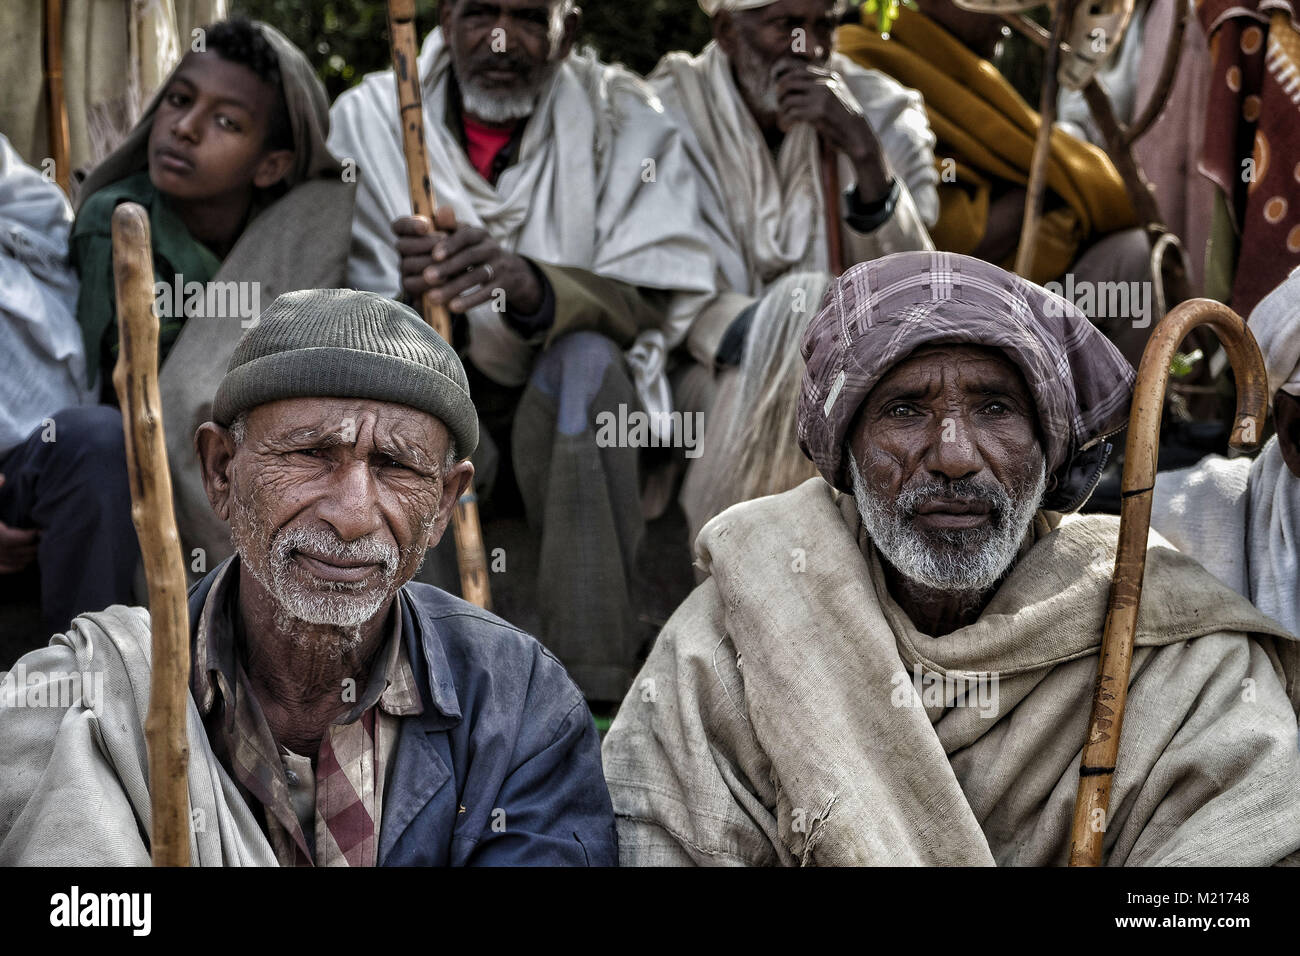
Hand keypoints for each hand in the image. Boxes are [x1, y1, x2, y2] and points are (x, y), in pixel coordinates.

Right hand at [0, 475, 36, 574]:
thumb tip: (3, 477)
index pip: (15, 539)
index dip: (31, 536)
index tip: (41, 529)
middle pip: (19, 552)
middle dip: (35, 546)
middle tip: (47, 537)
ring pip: (14, 562)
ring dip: (30, 556)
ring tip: (41, 546)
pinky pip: (5, 569)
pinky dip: (17, 565)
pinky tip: (25, 559)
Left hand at [392, 208, 542, 314]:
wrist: (512, 273)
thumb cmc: (476, 252)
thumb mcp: (466, 237)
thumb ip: (450, 226)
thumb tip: (440, 210)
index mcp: (480, 234)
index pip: (466, 235)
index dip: (451, 244)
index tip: (434, 255)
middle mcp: (492, 248)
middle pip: (470, 257)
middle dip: (448, 267)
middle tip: (427, 277)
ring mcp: (500, 267)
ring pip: (477, 277)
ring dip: (454, 287)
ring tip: (433, 297)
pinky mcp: (504, 286)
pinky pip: (487, 294)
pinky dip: (470, 301)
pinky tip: (453, 308)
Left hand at [773, 63, 891, 203]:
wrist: (859, 136)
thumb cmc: (845, 120)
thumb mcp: (836, 95)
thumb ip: (821, 87)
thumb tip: (794, 84)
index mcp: (829, 76)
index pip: (797, 71)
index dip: (784, 82)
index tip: (781, 95)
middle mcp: (825, 82)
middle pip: (788, 82)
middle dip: (779, 95)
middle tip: (780, 107)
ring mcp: (821, 96)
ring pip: (787, 100)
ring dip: (782, 113)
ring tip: (784, 122)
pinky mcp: (818, 112)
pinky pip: (791, 114)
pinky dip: (785, 122)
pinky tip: (786, 128)